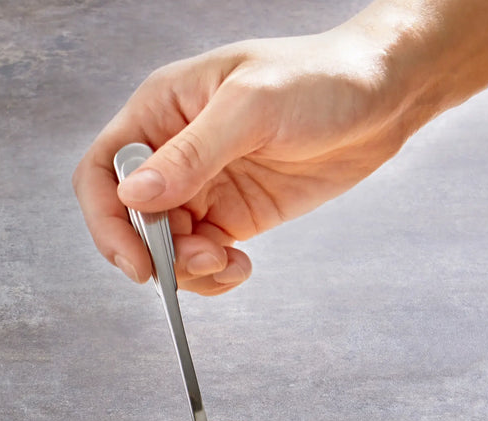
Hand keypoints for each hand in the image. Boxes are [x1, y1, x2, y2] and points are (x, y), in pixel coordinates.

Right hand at [71, 21, 420, 294]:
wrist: (383, 98)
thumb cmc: (320, 78)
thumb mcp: (252, 107)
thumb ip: (191, 154)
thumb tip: (133, 195)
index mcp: (162, 110)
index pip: (104, 170)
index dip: (107, 220)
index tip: (136, 261)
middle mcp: (174, 151)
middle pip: (131, 220)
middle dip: (157, 253)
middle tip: (199, 262)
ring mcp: (203, 188)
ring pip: (166, 248)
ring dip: (188, 271)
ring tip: (227, 264)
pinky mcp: (232, 217)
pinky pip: (202, 258)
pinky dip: (214, 276)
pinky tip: (242, 268)